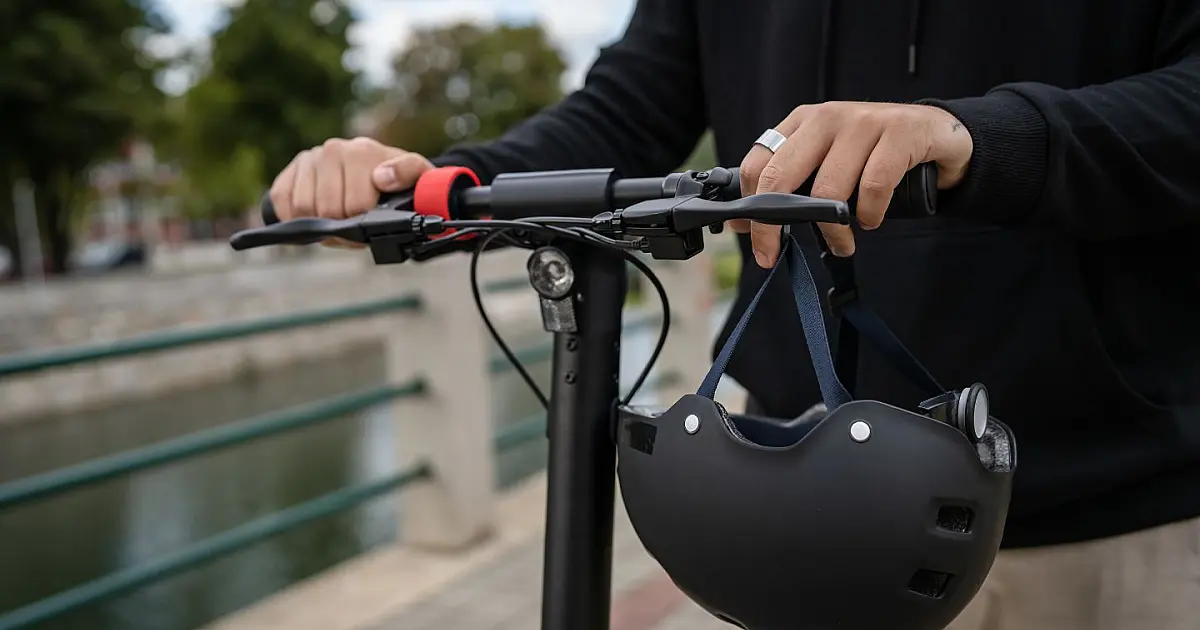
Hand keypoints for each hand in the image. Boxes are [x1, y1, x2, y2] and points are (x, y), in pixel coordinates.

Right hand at [268, 137, 432, 246]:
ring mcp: (310, 158)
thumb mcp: (418, 177)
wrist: (383, 174)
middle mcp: (333, 149)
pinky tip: (314, 216)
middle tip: (354, 226)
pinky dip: (292, 216)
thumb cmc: (400, 182)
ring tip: (338, 219)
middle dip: (342, 226)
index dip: (363, 224)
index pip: (354, 205)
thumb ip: (409, 172)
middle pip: (326, 209)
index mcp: (362, 151)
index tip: (371, 224)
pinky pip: (281, 199)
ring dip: (319, 223)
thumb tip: (382, 177)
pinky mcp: (292, 169)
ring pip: (302, 207)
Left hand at [734, 102, 972, 265]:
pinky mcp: (898, 133)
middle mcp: (827, 118)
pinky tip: (870, 221)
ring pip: (827, 188)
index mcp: (802, 122)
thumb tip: (749, 225)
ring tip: (842, 242)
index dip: (749, 207)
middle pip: (781, 177)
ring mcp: (863, 122)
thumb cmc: (875, 155)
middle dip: (772, 225)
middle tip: (773, 253)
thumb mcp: (828, 162)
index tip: (752, 237)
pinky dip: (869, 214)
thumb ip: (795, 185)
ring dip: (831, 229)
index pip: (758, 163)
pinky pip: (873, 185)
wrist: (936, 132)